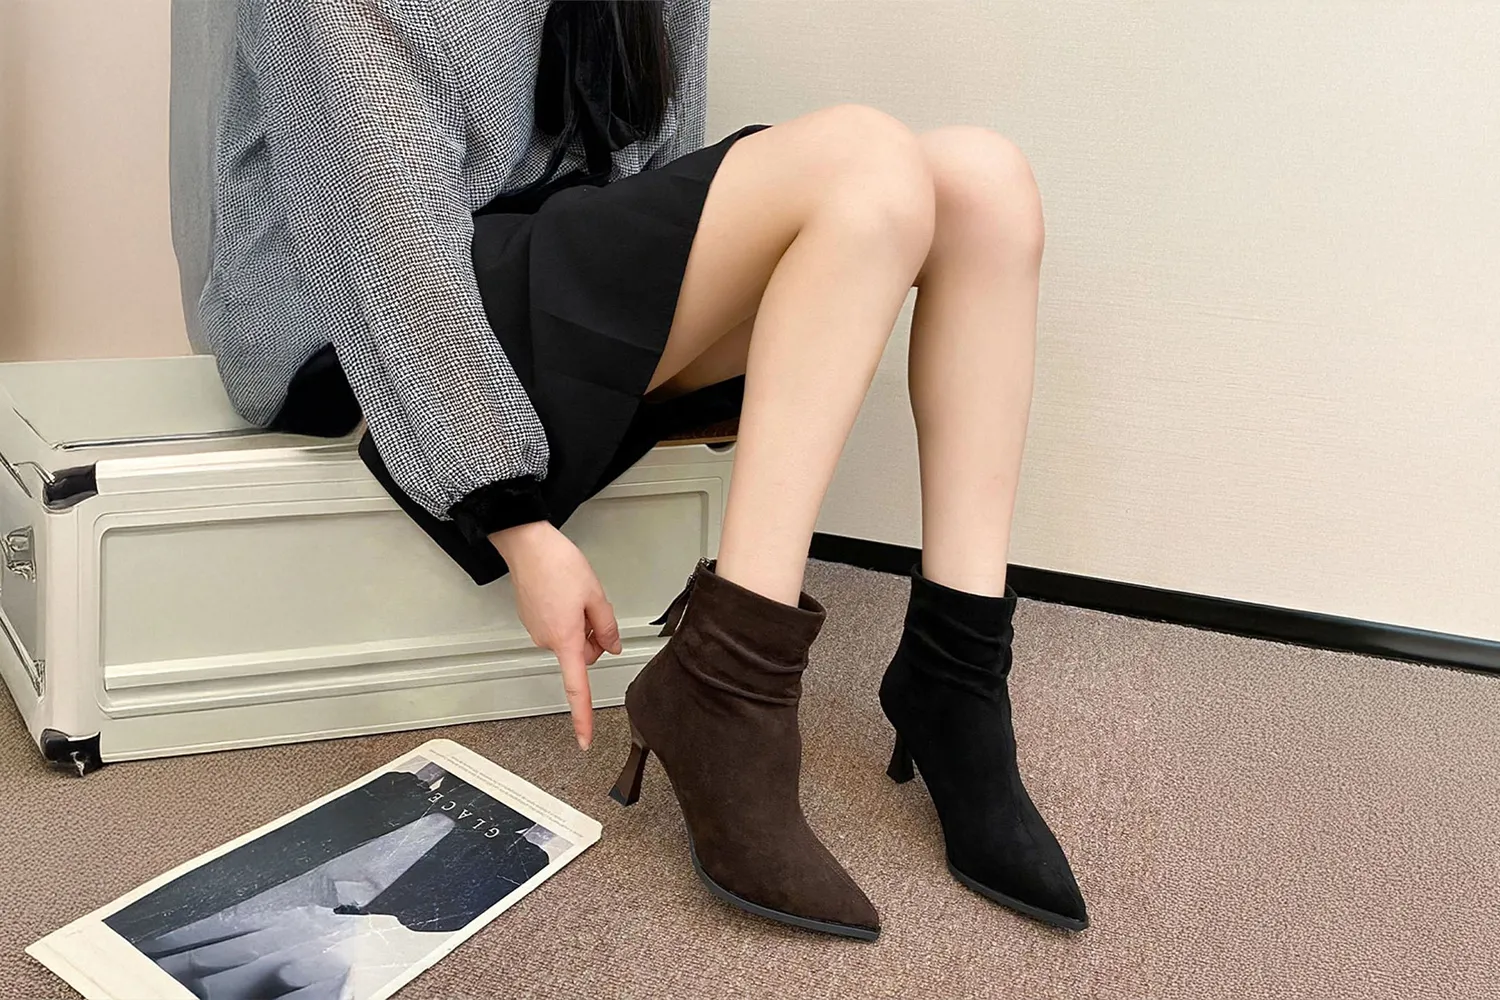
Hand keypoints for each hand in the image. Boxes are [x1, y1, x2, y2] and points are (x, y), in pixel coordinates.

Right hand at [491, 521, 621, 749]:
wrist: (526, 544)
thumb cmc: (557, 565)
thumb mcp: (594, 595)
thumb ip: (607, 626)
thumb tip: (611, 646)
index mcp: (565, 640)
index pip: (577, 688)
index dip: (581, 717)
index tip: (584, 740)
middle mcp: (547, 640)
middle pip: (582, 655)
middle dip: (595, 638)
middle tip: (594, 606)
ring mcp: (536, 630)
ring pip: (572, 639)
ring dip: (581, 623)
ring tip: (577, 593)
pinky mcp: (531, 618)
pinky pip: (559, 627)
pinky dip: (568, 616)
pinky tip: (565, 592)